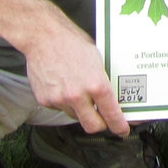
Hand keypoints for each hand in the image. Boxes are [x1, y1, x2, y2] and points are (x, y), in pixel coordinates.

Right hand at [21, 5, 127, 135]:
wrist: (44, 37)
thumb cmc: (73, 43)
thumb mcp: (99, 60)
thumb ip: (104, 81)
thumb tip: (114, 96)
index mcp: (96, 84)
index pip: (111, 114)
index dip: (119, 125)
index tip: (123, 130)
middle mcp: (77, 95)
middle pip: (93, 126)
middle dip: (101, 125)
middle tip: (105, 120)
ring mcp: (59, 99)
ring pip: (76, 116)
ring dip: (82, 111)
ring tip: (82, 93)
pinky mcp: (45, 100)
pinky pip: (60, 109)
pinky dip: (65, 103)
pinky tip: (66, 87)